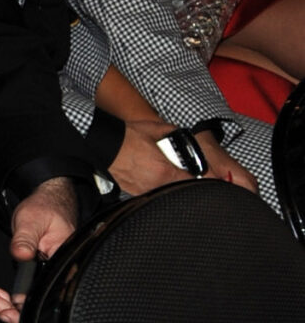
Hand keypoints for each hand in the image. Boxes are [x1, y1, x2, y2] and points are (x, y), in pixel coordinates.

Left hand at [0, 176, 78, 322]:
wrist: (46, 200)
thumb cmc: (44, 207)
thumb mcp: (31, 220)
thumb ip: (25, 239)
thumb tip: (21, 255)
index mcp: (66, 259)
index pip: (50, 292)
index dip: (29, 306)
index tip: (9, 308)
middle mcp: (61, 271)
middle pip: (43, 302)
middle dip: (18, 311)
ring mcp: (50, 273)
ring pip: (35, 300)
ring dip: (13, 306)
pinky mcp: (41, 273)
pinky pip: (29, 291)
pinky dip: (13, 297)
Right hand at [110, 118, 255, 196]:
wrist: (103, 145)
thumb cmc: (128, 136)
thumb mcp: (158, 129)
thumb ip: (178, 136)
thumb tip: (190, 141)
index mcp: (165, 171)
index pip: (197, 184)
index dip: (211, 183)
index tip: (219, 183)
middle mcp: (156, 186)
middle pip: (185, 192)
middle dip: (195, 187)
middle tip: (205, 182)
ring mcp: (145, 191)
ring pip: (170, 194)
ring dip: (178, 188)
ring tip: (181, 179)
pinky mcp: (136, 193)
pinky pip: (156, 193)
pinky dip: (163, 188)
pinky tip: (162, 180)